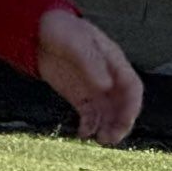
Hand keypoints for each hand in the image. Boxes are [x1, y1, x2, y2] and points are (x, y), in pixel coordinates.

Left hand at [36, 9, 142, 145]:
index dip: (132, 105)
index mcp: (113, 61)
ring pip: (109, 113)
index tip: (126, 121)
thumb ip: (91, 62)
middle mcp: (108, 77)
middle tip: (111, 138)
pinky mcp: (80, 97)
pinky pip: (90, 115)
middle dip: (121, 123)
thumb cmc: (61, 30)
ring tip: (99, 140)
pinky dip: (89, 127)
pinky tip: (83, 133)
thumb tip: (106, 85)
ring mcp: (94, 88)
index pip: (132, 86)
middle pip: (123, 104)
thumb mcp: (75, 42)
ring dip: (107, 128)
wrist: (39, 31)